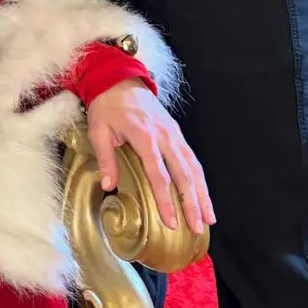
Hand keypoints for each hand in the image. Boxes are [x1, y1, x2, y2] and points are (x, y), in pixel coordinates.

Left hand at [86, 80, 214, 234]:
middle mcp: (164, 136)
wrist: (119, 79)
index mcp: (144, 135)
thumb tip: (108, 186)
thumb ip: (106, 158)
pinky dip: (200, 179)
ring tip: (208, 218)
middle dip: (192, 203)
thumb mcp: (98, 130)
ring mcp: (174, 134)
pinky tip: (204, 196)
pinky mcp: (177, 133)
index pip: (159, 174)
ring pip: (194, 167)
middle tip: (197, 228)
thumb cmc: (107, 106)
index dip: (166, 199)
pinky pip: (192, 159)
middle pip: (183, 174)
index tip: (171, 222)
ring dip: (202, 194)